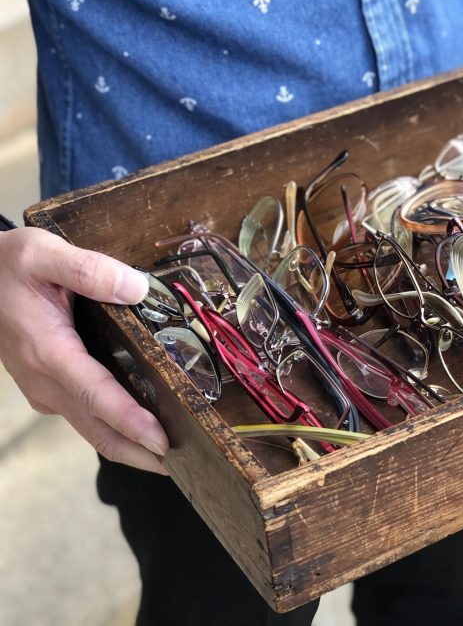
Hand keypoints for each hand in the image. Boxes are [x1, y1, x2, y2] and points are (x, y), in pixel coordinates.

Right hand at [0, 227, 166, 473]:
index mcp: (48, 351)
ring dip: (130, 447)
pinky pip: (87, 416)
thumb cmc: (7, 265)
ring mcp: (46, 388)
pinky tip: (147, 430)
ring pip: (92, 429)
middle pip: (97, 429)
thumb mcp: (42, 253)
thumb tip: (137, 288)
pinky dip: (117, 430)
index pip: (95, 395)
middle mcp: (46, 380)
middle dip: (140, 453)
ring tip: (175, 457)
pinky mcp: (51, 387)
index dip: (129, 422)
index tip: (161, 441)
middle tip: (186, 466)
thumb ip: (89, 269)